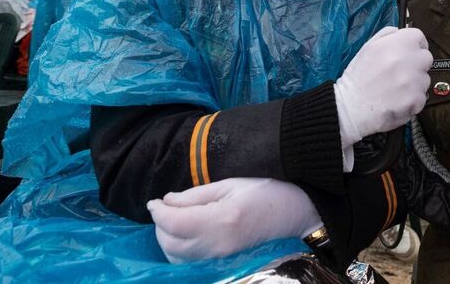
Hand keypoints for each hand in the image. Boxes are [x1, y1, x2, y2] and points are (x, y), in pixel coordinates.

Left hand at [147, 178, 321, 263]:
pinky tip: (185, 236)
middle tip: (165, 208)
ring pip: (175, 258)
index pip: (173, 222)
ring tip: (174, 221)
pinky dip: (178, 252)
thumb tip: (166, 201)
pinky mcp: (223, 265)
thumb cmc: (266, 192)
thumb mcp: (230, 183)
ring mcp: (221, 259)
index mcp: (221, 218)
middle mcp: (218, 245)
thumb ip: (195, 194)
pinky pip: (189, 264)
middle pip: (170, 243)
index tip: (153, 201)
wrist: (295, 215)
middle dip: (160, 225)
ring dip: (167, 239)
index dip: (158, 211)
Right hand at [335, 26, 431, 148]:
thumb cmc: (358, 78)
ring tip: (395, 88)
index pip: (419, 36)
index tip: (410, 52)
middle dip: (416, 63)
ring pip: (425, 78)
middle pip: (426, 57)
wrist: (351, 108)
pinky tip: (397, 100)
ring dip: (415, 83)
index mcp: (396, 44)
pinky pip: (422, 96)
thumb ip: (386, 35)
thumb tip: (401, 33)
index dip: (415, 44)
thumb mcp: (367, 48)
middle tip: (401, 72)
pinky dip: (412, 100)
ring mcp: (413, 81)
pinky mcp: (416, 100)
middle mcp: (407, 60)